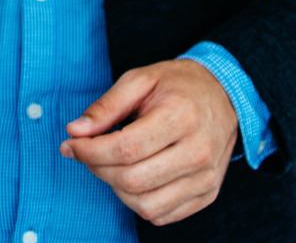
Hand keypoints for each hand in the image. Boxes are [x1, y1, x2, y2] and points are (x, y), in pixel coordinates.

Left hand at [59, 60, 238, 225]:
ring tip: (111, 165)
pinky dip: (138, 202)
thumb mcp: (140, 80)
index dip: (90, 151)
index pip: (126, 149)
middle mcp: (199, 151)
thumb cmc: (178, 85)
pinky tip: (134, 177)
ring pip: (146, 205)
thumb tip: (75, 132)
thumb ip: (106, 106)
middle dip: (98, 169)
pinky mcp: (208, 194)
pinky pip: (163, 215)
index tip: (71, 144)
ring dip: (116, 189)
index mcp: (181, 117)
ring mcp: (206, 177)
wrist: (225, 96)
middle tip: (87, 153)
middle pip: (133, 180)